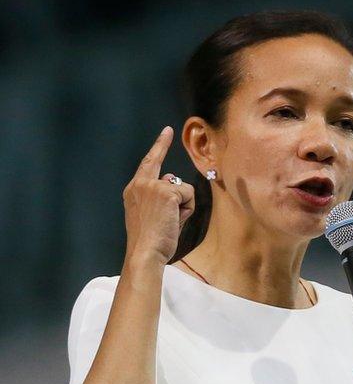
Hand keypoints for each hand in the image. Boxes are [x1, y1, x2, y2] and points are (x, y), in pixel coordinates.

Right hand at [122, 126, 194, 265]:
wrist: (145, 252)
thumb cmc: (151, 240)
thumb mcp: (154, 214)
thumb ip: (163, 196)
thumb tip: (172, 180)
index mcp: (134, 190)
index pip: (148, 163)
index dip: (159, 146)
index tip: (167, 131)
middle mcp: (140, 184)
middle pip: (165, 171)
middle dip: (168, 164)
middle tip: (169, 150)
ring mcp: (152, 186)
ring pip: (182, 189)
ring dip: (183, 206)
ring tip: (169, 223)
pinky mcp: (165, 192)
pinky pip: (189, 195)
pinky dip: (187, 209)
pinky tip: (174, 220)